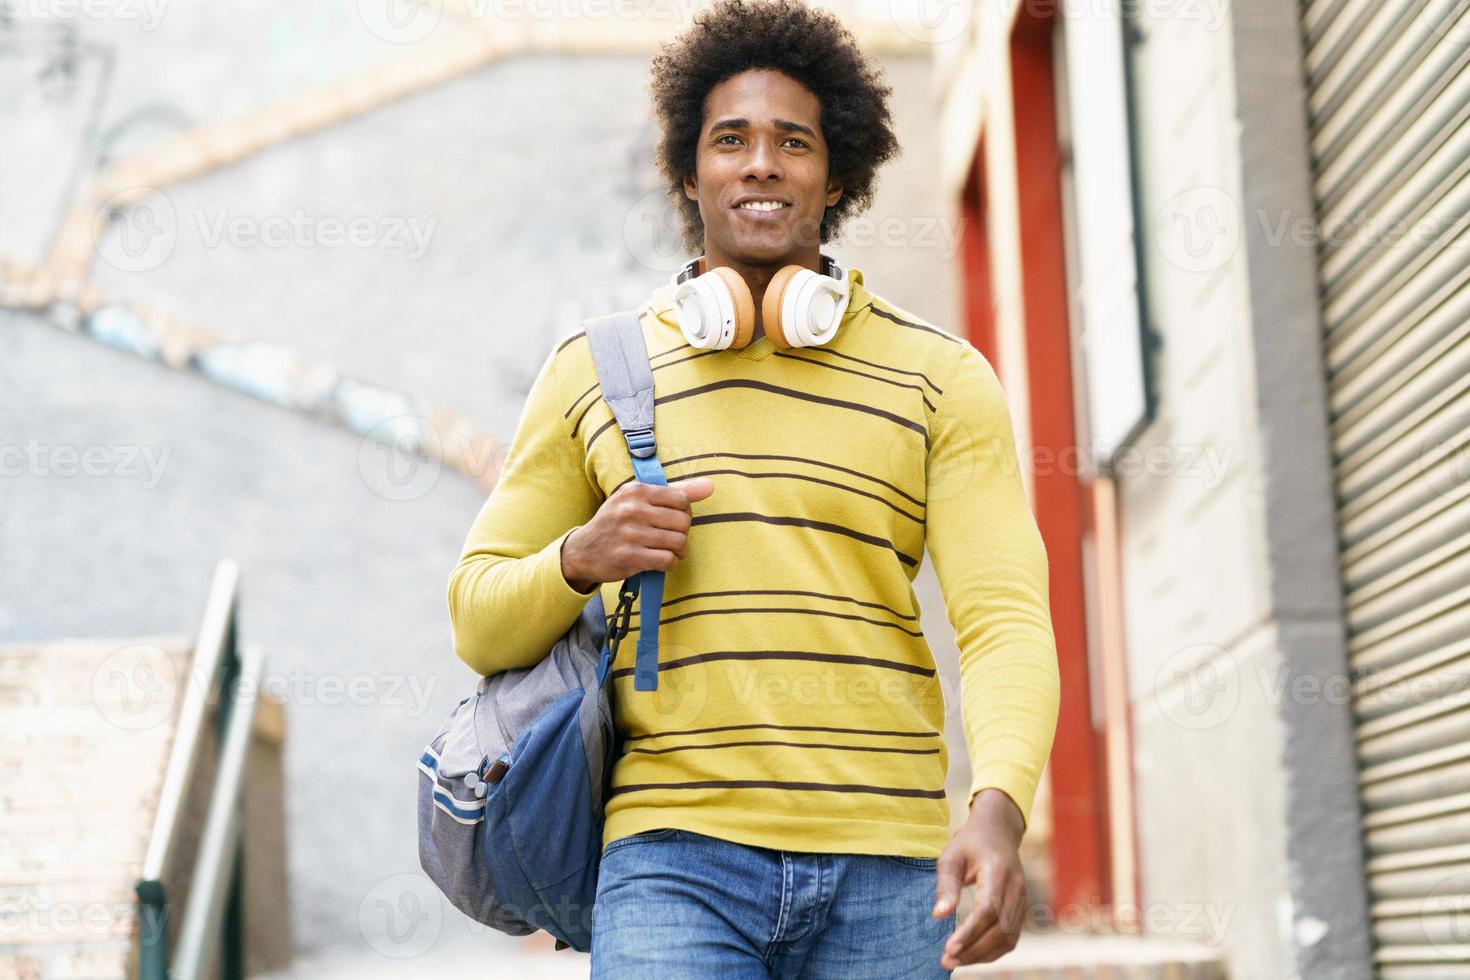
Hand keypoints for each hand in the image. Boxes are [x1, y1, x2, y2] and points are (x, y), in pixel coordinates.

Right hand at [560, 477, 715, 591]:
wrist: (582, 551)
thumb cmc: (617, 523)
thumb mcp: (638, 500)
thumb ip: (675, 491)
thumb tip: (710, 485)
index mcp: (636, 490)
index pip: (681, 499)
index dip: (684, 513)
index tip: (673, 521)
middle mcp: (632, 509)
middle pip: (683, 522)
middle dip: (683, 533)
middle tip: (673, 539)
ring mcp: (630, 533)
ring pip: (678, 542)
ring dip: (679, 551)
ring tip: (671, 552)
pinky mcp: (629, 557)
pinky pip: (667, 560)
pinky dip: (670, 564)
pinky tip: (662, 562)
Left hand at [932, 789, 1028, 969]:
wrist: (998, 831)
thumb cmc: (969, 843)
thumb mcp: (951, 856)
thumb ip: (946, 885)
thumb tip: (939, 916)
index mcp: (998, 871)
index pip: (988, 909)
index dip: (970, 932)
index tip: (949, 948)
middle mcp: (1016, 887)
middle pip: (1000, 929)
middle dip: (974, 950)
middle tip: (946, 961)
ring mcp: (1023, 898)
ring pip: (1008, 937)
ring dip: (983, 955)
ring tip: (956, 962)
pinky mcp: (1022, 908)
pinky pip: (1012, 936)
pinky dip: (993, 951)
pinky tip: (972, 955)